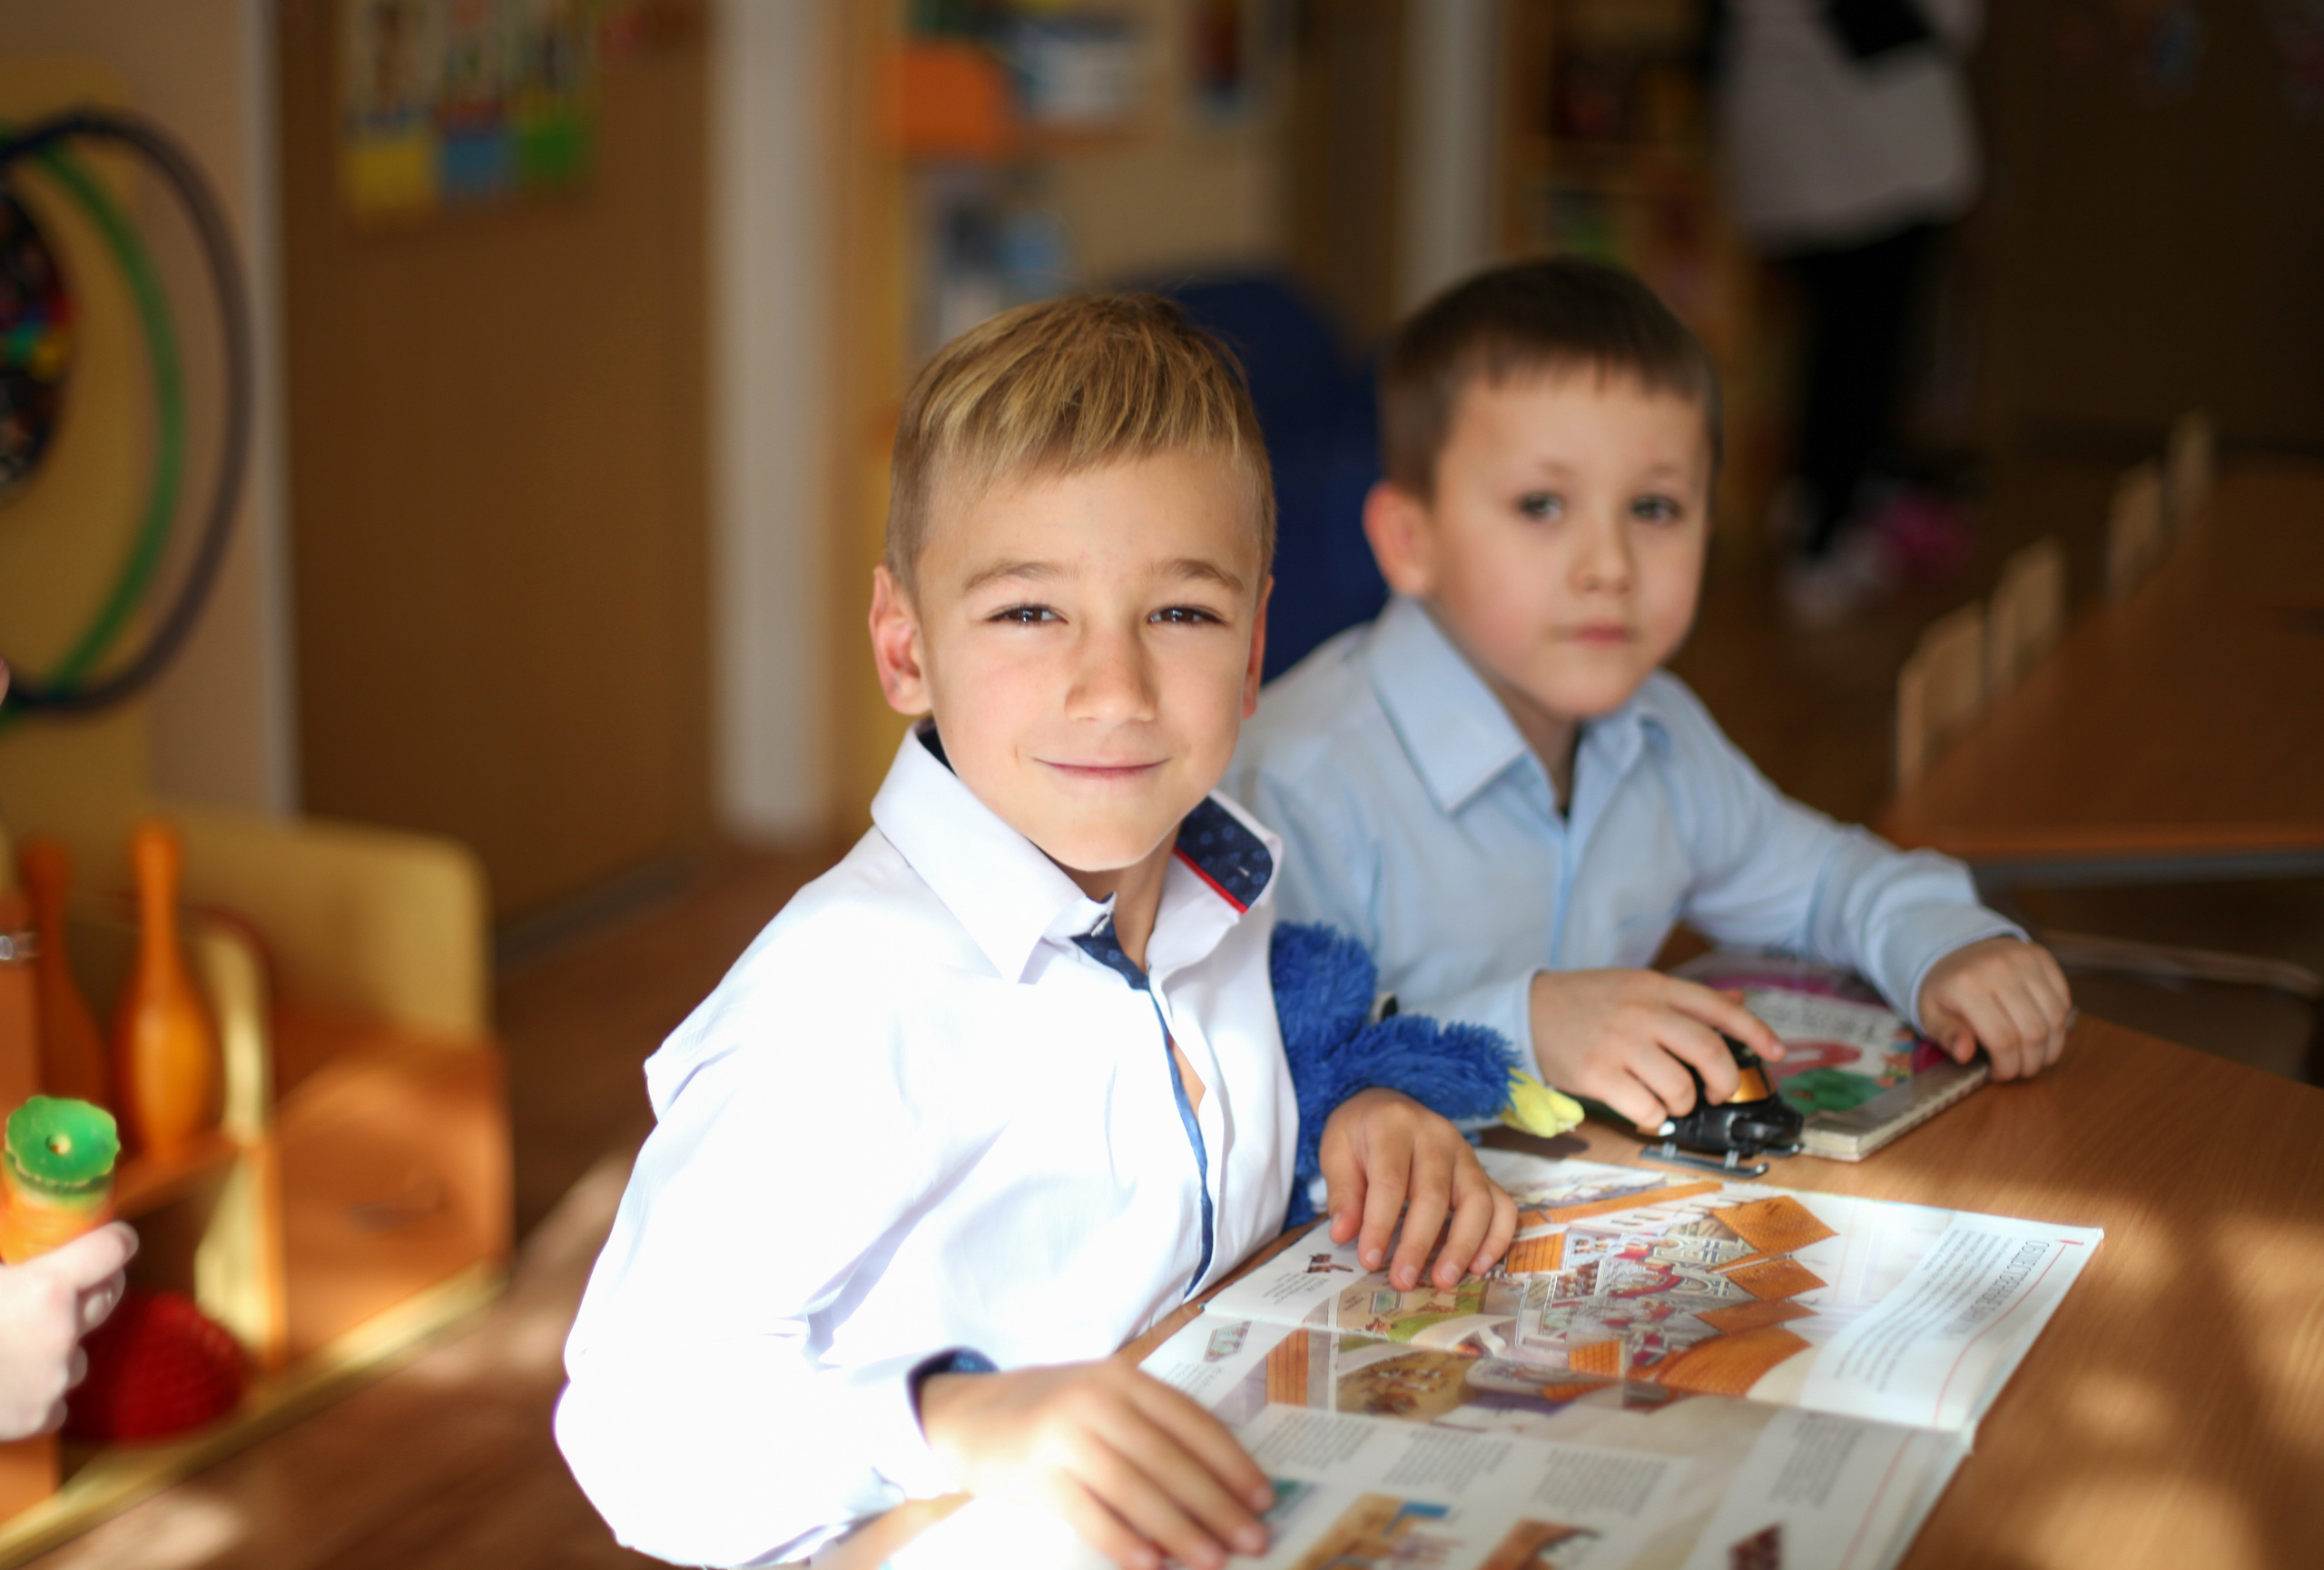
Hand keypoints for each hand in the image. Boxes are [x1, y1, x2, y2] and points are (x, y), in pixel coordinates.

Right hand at [0, 1221, 136, 1439]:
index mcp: (47, 1288)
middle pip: (108, 1296)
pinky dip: (41, 1387)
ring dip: (60, 1341)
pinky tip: (10, 1379)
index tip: (108, 1237)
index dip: (112, 1239)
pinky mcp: (39, 1419)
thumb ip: (4, 1248)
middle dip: (94, 1284)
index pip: (113, 1248)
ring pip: (79, 1349)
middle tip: (70, 1280)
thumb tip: (12, 1241)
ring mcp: (55, 1380)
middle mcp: (63, 1333)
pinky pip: (58, 1396)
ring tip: (19, 1337)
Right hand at [919, 1360, 1273, 1569]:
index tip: (1263, 1498)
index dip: (1231, 1462)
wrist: (968, 1414)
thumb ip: (1150, 1425)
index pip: (1191, 1421)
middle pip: (1168, 1459)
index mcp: (1123, 1378)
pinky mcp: (1036, 1474)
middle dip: (1216, 1504)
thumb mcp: (1102, 1396)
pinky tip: (1151, 1565)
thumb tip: (1218, 1482)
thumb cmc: (1051, 1411)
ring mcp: (1064, 1435)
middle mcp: (1097, 1400)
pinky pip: (1089, 1513)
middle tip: (1253, 1540)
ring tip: (1212, 1560)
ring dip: (1179, 1529)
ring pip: (1134, 1488)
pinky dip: (1122, 1541)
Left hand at [1319, 1088, 1517, 1291]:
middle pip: (1435, 1194)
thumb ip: (1343, 1193)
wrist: (1387, 1107)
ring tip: (1443, 1280)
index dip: (1380, 1224)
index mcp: (1395, 1125)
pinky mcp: (1482, 1172)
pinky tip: (1478, 1266)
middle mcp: (1437, 1136)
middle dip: (1419, 1242)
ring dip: (1463, 1245)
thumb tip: (1343, 1235)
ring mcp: (1466, 1153)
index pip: (1390, 1181)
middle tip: (1403, 1280)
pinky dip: (1497, 1237)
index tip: (1369, 1260)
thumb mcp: (1336, 1152)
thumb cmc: (1360, 1134)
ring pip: (1478, 1201)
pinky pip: (1503, 1204)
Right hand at [1527, 970, 1785, 1132]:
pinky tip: (1644, 1110)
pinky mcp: (1598, 1074)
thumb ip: (1685, 998)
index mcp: (1656, 987)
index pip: (1720, 1009)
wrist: (1526, 1010)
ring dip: (1683, 1103)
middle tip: (1717, 1091)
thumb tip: (1737, 1003)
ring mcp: (1621, 1044)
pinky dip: (1653, 1118)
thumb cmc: (1586, 1000)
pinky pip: (1646, 1109)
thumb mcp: (1636, 985)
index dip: (1756, 1032)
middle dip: (1724, 1081)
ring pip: (1679, 1087)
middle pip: (1709, 1051)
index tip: (1776, 1053)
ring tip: (1669, 1100)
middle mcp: (1643, 1012)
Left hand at [1918, 938, 2071, 1081]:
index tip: (2000, 1074)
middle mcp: (1998, 969)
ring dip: (2051, 1048)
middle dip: (2031, 1062)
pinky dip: (2058, 1024)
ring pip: (2055, 1018)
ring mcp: (2023, 959)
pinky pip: (2063, 999)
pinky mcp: (2041, 955)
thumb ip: (1947, 1035)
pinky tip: (2042, 1032)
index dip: (2007, 1066)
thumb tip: (1964, 1054)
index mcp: (1966, 987)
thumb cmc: (1944, 990)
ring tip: (2036, 1058)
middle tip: (2021, 1070)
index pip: (2002, 1040)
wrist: (1954, 948)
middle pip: (2034, 1032)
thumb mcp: (1930, 1014)